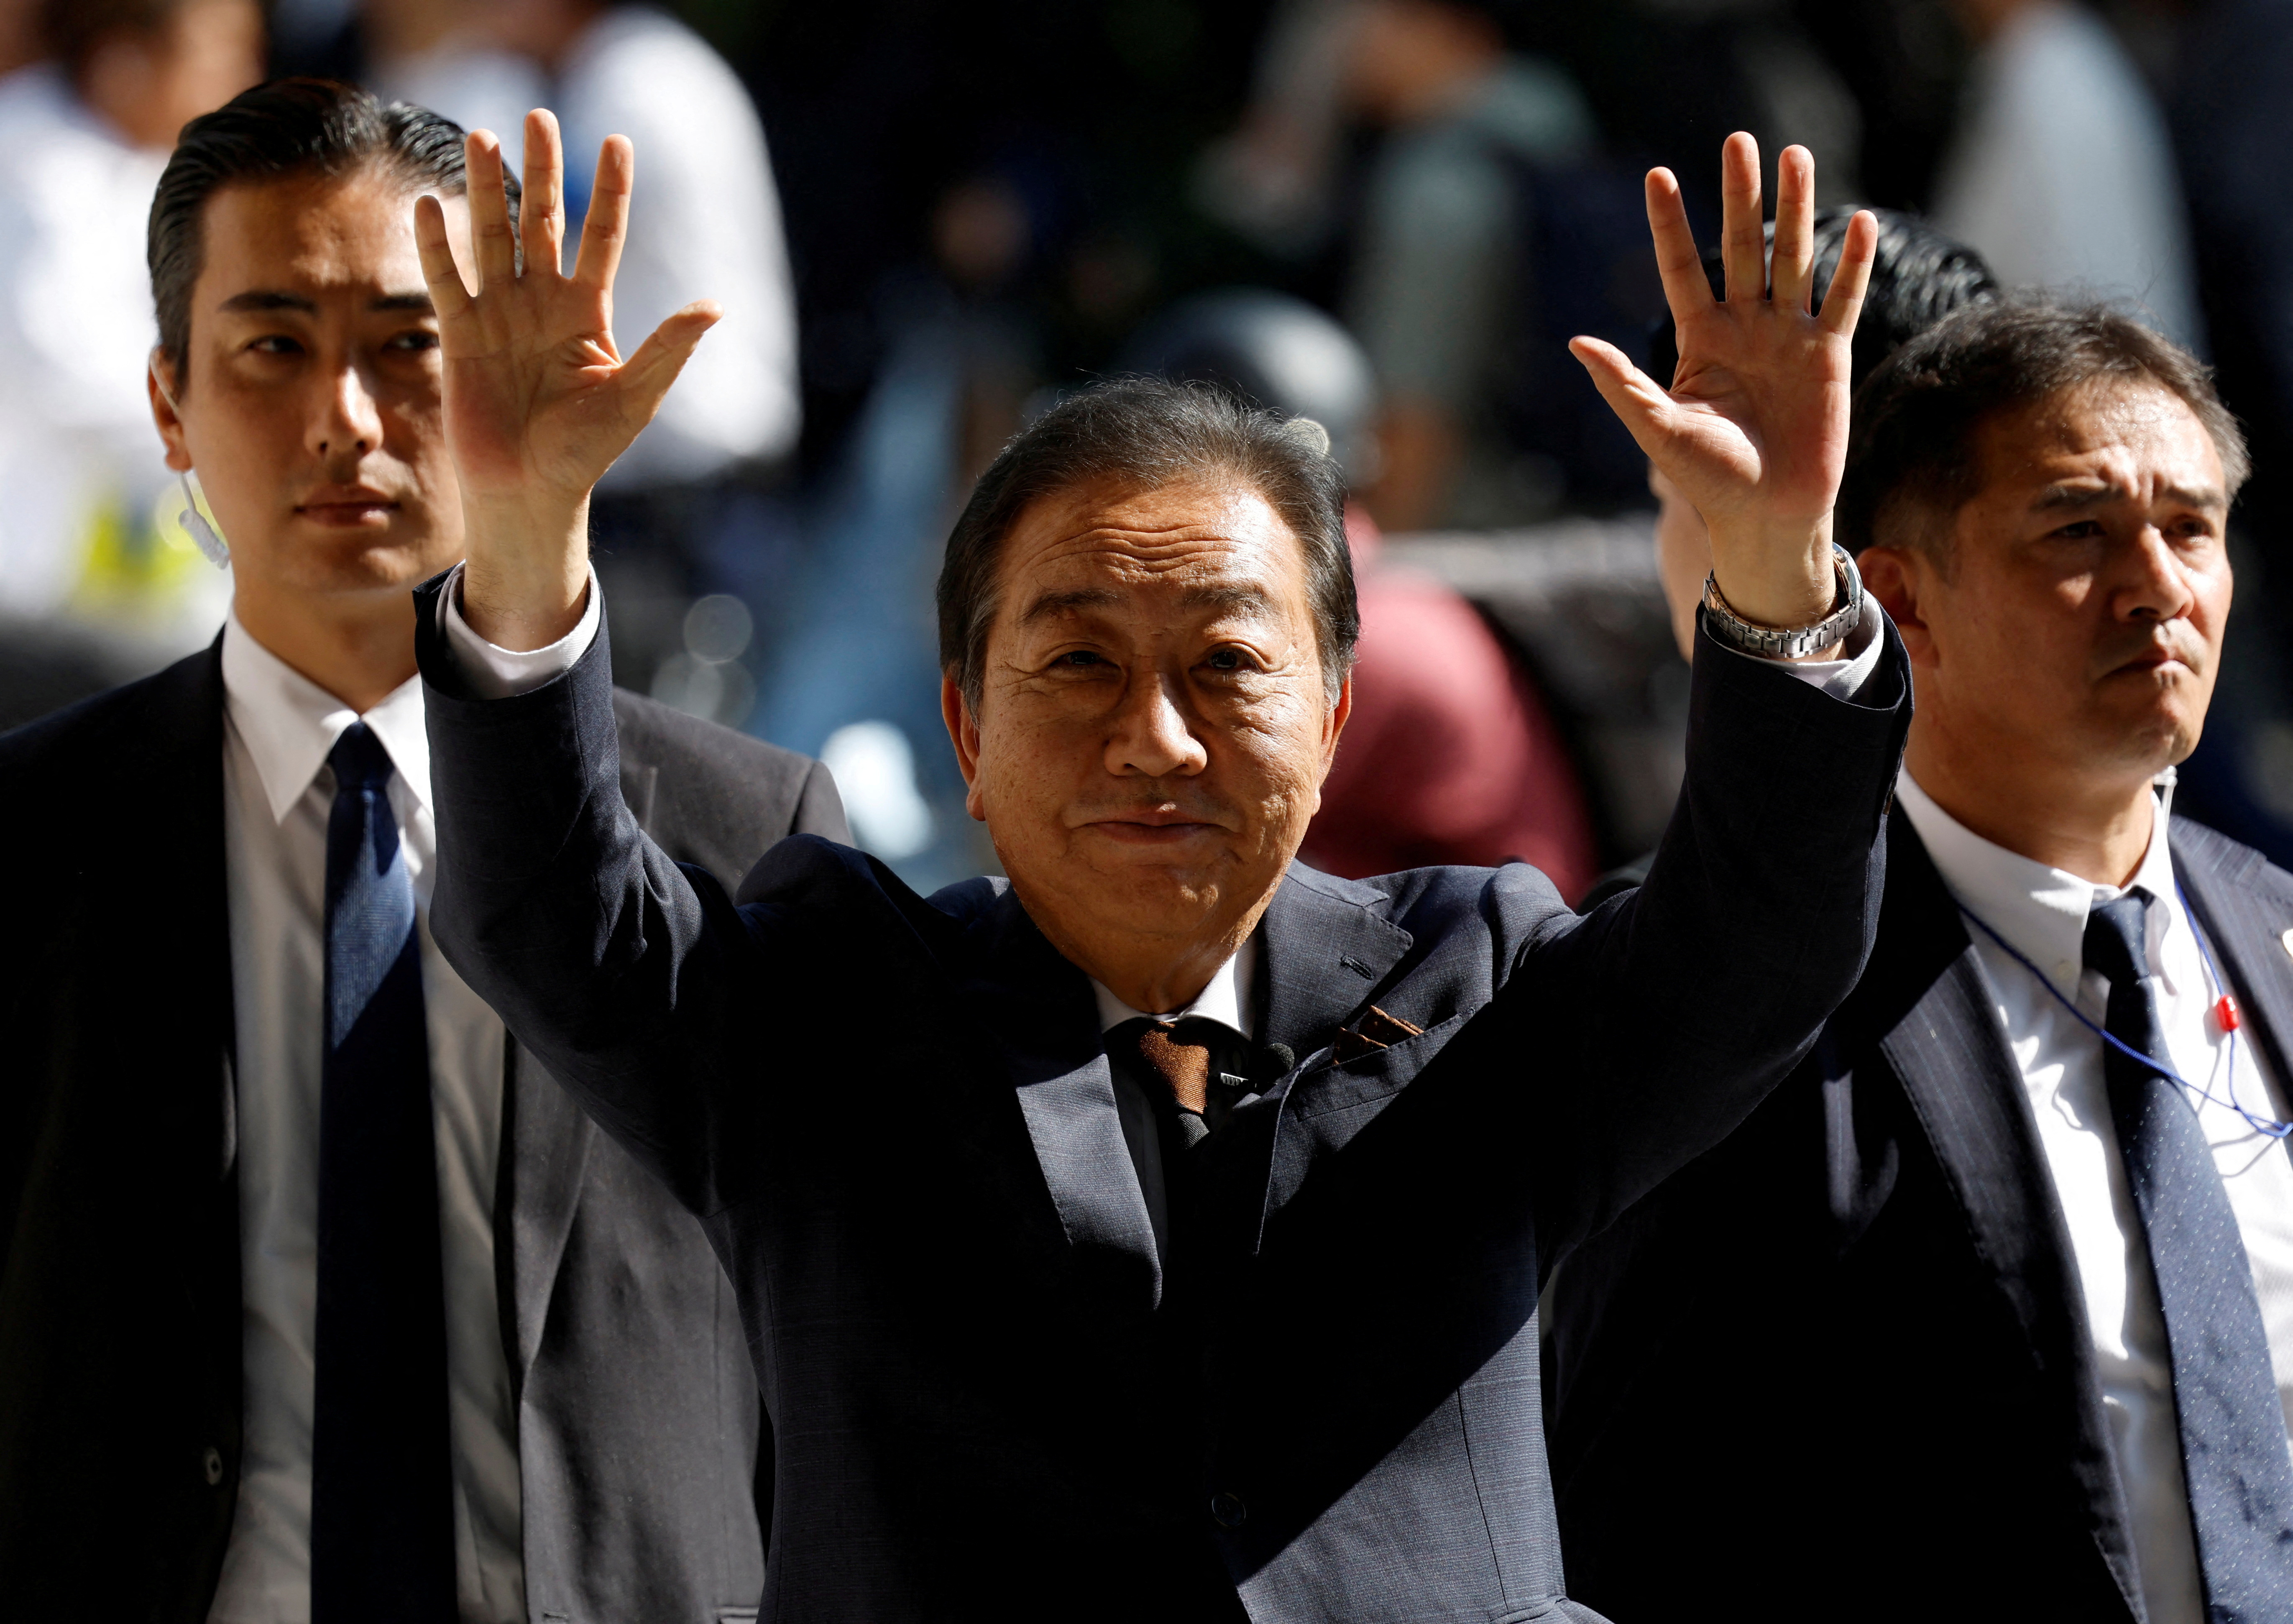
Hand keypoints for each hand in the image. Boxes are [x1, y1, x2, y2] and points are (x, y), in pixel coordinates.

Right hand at [415, 110, 718, 649]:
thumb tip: (714, 306)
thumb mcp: (634, 397)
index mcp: (588, 312)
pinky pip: (448, 281)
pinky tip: (430, 205)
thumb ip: (668, 349)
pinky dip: (437, 246)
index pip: (602, 237)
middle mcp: (542, 302)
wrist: (531, 490)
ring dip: (488, 190)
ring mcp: (499, 314)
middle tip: (539, 114)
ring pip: (493, 238)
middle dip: (542, 170)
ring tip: (482, 138)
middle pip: (543, 221)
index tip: (618, 140)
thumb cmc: (585, 450)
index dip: (609, 191)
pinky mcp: (459, 335)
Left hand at [1571, 134, 1873, 637]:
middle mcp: (1744, 328)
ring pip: (1791, 259)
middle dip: (1739, 195)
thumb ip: (1623, 386)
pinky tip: (1860, 222)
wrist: (1766, 516)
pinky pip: (1841, 299)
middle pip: (1740, 247)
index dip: (1669, 223)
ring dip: (1795, 209)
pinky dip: (1851, 264)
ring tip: (1794, 153)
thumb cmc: (1710, 481)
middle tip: (1738, 141)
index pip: (1680, 269)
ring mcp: (1788, 336)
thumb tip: (1576, 344)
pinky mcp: (1829, 354)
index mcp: (1700, 341)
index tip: (1657, 174)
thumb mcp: (1660, 432)